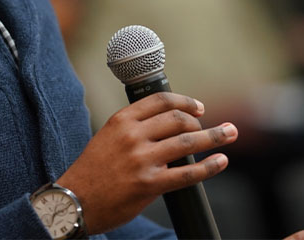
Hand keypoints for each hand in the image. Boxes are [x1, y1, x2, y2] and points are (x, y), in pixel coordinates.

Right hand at [56, 92, 238, 233]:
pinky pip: (187, 174)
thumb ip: (135, 127)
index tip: (199, 108)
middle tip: (214, 130)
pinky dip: (209, 166)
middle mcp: (133, 136)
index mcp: (122, 119)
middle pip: (179, 120)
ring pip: (188, 143)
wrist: (73, 202)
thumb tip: (170, 124)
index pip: (162, 100)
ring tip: (230, 135)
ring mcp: (142, 160)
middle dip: (202, 123)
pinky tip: (221, 161)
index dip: (185, 102)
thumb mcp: (107, 136)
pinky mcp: (149, 185)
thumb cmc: (92, 171)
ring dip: (215, 137)